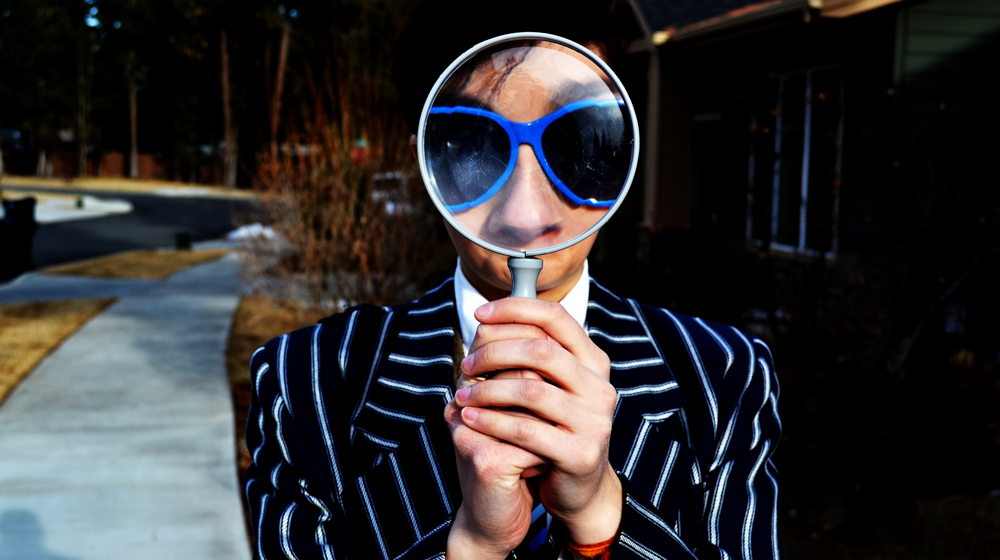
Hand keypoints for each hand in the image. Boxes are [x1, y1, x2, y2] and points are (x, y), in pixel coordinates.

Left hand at [454, 298, 621, 543]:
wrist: (579, 488)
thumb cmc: (554, 429)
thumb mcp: (552, 387)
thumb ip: (532, 355)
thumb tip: (488, 320)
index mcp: (593, 362)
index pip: (555, 316)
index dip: (515, 308)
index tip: (479, 314)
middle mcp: (600, 387)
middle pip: (541, 350)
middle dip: (495, 352)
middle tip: (466, 364)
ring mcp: (595, 421)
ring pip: (532, 390)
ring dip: (488, 390)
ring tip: (461, 395)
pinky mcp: (581, 453)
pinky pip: (527, 430)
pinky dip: (492, 421)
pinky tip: (469, 418)